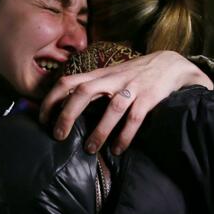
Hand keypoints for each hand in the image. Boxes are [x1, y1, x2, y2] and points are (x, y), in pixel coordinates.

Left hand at [40, 51, 213, 154]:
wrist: (171, 64)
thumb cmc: (136, 74)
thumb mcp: (111, 76)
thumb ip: (93, 87)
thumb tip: (67, 108)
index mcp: (101, 74)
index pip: (68, 81)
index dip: (51, 99)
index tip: (42, 119)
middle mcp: (113, 78)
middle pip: (83, 91)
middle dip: (67, 113)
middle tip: (58, 135)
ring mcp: (132, 87)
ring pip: (112, 108)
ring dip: (99, 130)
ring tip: (89, 149)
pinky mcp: (150, 97)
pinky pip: (135, 118)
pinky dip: (125, 135)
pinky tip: (117, 149)